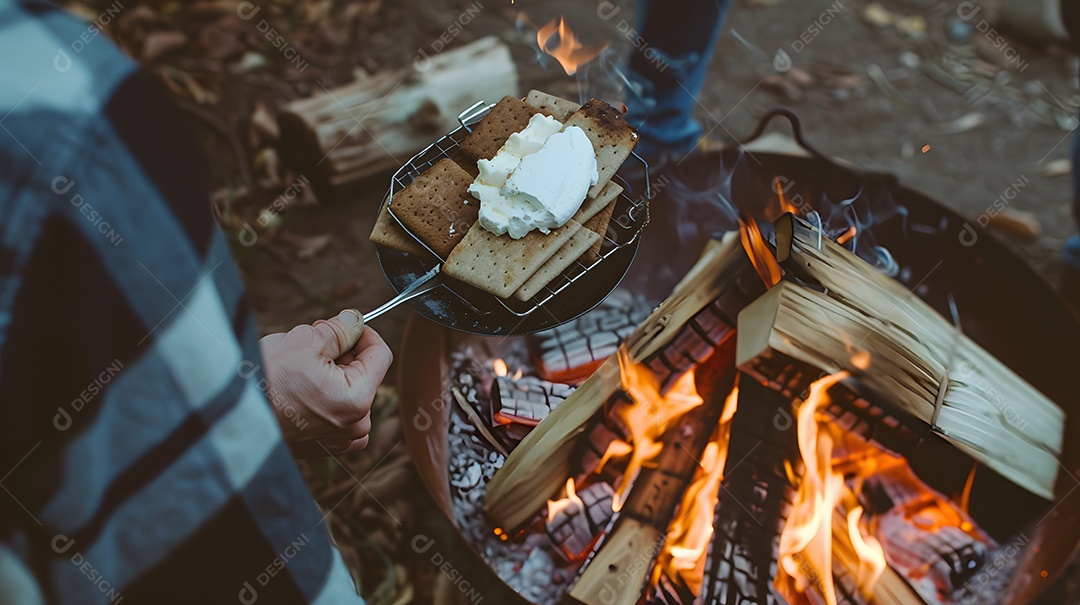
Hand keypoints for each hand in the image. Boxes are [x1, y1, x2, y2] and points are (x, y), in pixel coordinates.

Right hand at [259, 309, 392, 457]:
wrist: (228, 419)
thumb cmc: (263, 383)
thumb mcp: (305, 341)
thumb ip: (340, 330)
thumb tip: (355, 322)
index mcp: (356, 400)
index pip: (381, 355)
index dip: (364, 334)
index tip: (346, 326)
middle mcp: (354, 426)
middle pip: (364, 374)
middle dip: (343, 354)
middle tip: (311, 345)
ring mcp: (339, 441)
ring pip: (350, 393)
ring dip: (332, 375)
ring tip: (300, 369)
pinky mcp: (323, 448)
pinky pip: (337, 415)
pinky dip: (325, 398)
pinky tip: (299, 391)